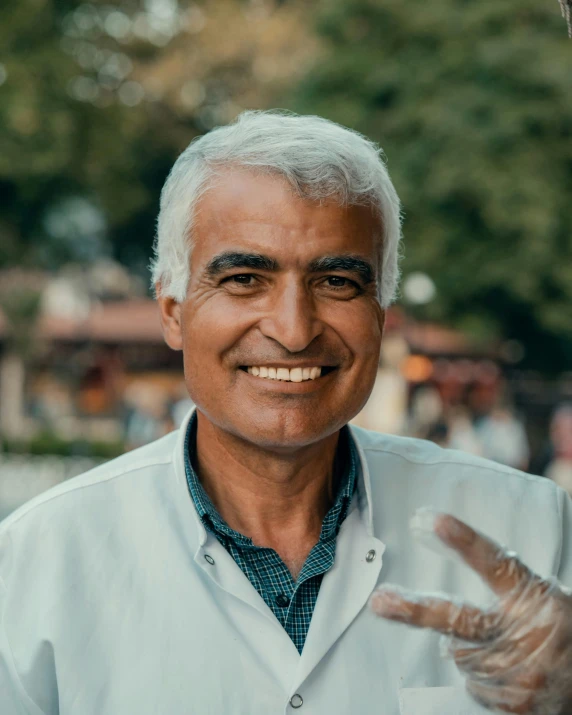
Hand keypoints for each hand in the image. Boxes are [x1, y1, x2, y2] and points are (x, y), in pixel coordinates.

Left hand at [370, 513, 571, 713]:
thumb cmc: (564, 632)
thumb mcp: (543, 595)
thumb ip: (506, 584)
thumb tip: (456, 555)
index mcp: (531, 597)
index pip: (494, 562)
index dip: (463, 541)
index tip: (434, 521)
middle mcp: (523, 634)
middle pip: (458, 619)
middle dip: (414, 610)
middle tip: (381, 601)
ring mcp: (519, 673)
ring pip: (460, 654)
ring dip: (469, 648)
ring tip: (503, 647)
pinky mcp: (515, 704)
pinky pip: (475, 685)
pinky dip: (484, 676)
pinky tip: (508, 670)